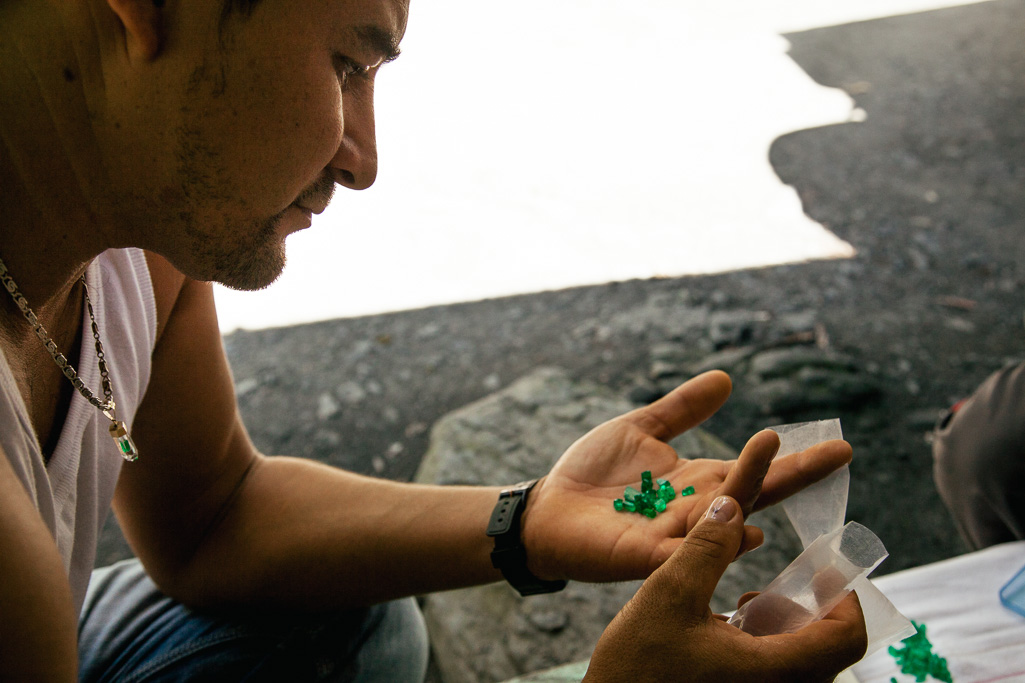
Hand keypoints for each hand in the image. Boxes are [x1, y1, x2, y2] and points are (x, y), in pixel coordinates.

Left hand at [522, 370, 851, 581]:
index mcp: (699, 483)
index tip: (841, 445)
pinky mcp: (644, 558)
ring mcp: (674, 538)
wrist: (548, 508)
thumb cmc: (593, 473)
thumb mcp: (640, 429)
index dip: (796, 458)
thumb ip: (682, 410)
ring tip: (772, 455)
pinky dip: (714, 545)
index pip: (756, 470)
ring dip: (749, 492)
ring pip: (724, 521)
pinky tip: (743, 532)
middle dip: (791, 474)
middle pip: (752, 494)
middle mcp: (697, 513)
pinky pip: (687, 555)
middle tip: (836, 453)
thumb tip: (725, 378)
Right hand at [584, 496, 867, 682]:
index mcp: (772, 671)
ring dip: (781, 630)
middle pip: (827, 651)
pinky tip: (723, 634)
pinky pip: (777, 677)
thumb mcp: (669, 594)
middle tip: (768, 589)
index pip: (846, 637)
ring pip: (802, 665)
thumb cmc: (637, 668)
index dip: (843, 597)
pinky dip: (764, 650)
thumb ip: (706, 548)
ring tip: (738, 608)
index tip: (820, 572)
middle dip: (803, 611)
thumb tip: (731, 505)